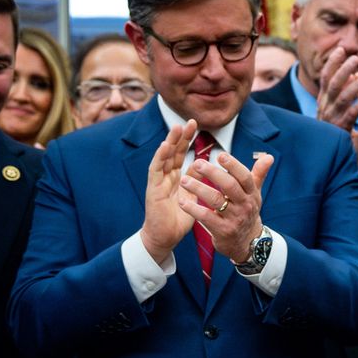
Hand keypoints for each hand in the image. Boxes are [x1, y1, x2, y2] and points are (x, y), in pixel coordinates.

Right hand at [140, 121, 197, 262]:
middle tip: (191, 121)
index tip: (197, 125)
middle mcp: (166, 176)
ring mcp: (158, 181)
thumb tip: (205, 167)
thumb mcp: (193, 196)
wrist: (166, 237)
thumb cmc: (179, 218)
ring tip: (177, 128)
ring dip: (170, 142)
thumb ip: (197, 181)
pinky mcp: (152, 189)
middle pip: (173, 152)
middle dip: (181, 136)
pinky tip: (165, 146)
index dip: (187, 140)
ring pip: (163, 157)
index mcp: (176, 177)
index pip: (182, 154)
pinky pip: (155, 170)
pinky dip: (160, 157)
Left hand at [179, 149, 274, 262]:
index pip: (245, 177)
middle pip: (230, 186)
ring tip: (184, 180)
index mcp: (252, 193)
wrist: (247, 242)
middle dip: (213, 173)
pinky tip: (182, 201)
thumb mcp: (254, 194)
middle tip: (197, 163)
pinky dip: (193, 209)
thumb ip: (259, 174)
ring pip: (216, 200)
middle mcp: (245, 205)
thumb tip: (269, 156)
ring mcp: (234, 218)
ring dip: (199, 188)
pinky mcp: (223, 231)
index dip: (233, 165)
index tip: (220, 155)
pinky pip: (206, 217)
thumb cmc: (247, 211)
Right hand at [318, 47, 357, 131]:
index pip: (325, 77)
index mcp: (323, 100)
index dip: (332, 63)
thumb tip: (347, 74)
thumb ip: (337, 93)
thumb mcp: (332, 109)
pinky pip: (351, 115)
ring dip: (356, 85)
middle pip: (333, 84)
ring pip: (343, 97)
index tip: (341, 50)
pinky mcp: (339, 129)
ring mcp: (331, 118)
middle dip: (343, 69)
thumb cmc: (331, 129)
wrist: (324, 154)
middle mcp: (324, 107)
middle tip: (355, 58)